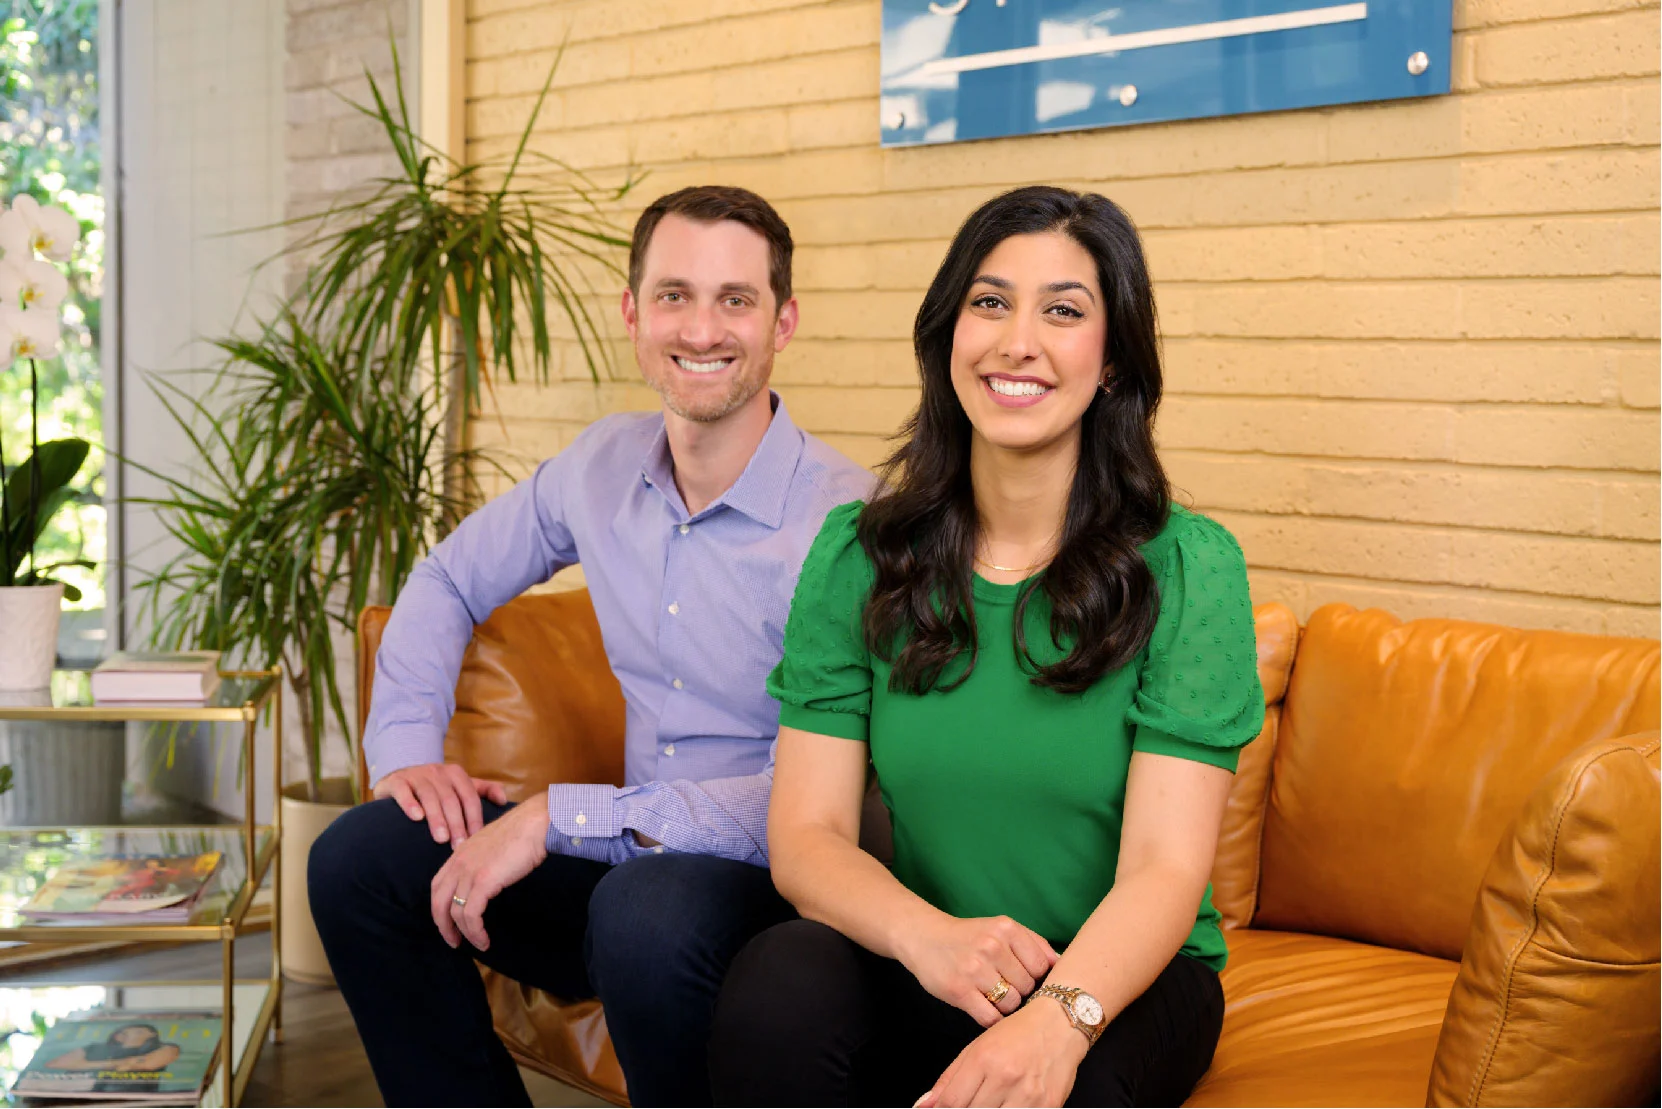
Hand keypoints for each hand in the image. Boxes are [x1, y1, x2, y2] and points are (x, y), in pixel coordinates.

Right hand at [373, 763, 507, 844]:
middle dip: (456, 823)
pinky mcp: (396, 781)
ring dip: (436, 818)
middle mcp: (437, 772)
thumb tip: (504, 800)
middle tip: (459, 846)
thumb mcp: (458, 786)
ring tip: (441, 838)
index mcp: (456, 774)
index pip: (469, 797)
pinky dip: (410, 804)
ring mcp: (416, 775)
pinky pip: (403, 791)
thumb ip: (483, 791)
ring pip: (429, 796)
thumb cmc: (435, 787)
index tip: (476, 840)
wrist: (399, 776)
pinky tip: (416, 817)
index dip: (474, 818)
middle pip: (450, 799)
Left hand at [428, 798, 548, 950]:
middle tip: (454, 941)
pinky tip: (484, 939)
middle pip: (438, 901)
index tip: (449, 922)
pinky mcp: (483, 881)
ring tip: (478, 944)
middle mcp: (459, 862)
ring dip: (465, 933)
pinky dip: (475, 931)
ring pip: (455, 912)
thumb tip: (484, 879)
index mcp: (460, 853)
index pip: (437, 885)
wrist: (535, 823)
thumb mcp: (492, 846)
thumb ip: (482, 860)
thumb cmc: (522, 832)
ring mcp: (469, 871)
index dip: (439, 907)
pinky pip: (471, 915)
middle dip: (444, 926)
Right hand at [895, 914, 1059, 1026]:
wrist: (923, 937)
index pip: (1042, 966)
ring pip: (1011, 1004)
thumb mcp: (1000, 928)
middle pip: (1027, 987)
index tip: (1022, 977)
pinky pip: (991, 1018)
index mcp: (1006, 928)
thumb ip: (1033, 944)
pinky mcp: (959, 990)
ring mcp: (974, 969)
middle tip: (1002, 985)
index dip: (1035, 977)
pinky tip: (983, 1007)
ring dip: (1004, 1006)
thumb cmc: (968, 937)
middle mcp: (992, 946)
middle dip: (1018, 991)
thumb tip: (1062, 965)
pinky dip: (992, 1019)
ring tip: (990, 994)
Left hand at [916, 998, 1086, 1107]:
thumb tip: (924, 1105)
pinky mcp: (1048, 1105)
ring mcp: (1028, 1094)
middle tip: (971, 1102)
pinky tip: (1008, 1104)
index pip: (952, 1102)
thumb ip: (950, 1079)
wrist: (1060, 1024)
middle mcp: (1005, 1076)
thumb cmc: (1018, 1033)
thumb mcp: (977, 1047)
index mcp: (983, 1059)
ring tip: (990, 1103)